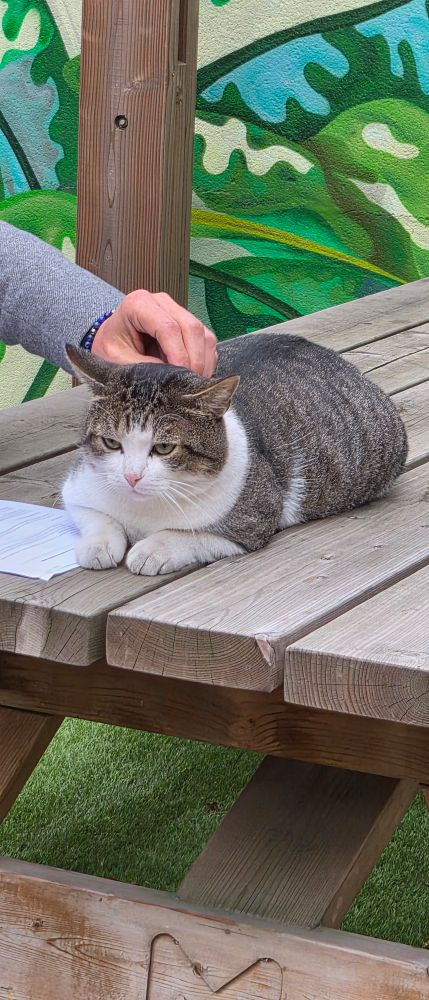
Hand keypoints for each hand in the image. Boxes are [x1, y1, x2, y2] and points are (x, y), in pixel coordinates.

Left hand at [91, 290, 216, 376]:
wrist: (113, 340)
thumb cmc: (112, 346)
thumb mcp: (117, 359)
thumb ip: (142, 367)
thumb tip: (170, 378)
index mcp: (139, 304)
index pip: (168, 327)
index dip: (178, 353)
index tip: (181, 375)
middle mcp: (162, 302)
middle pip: (191, 328)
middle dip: (194, 359)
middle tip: (190, 384)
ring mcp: (178, 311)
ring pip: (203, 334)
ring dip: (202, 361)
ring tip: (192, 382)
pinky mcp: (188, 324)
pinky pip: (206, 341)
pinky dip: (205, 360)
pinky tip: (194, 375)